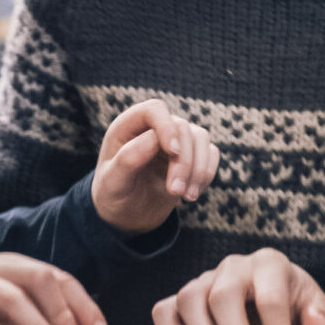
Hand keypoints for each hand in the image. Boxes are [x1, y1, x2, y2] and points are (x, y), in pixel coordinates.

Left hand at [92, 99, 218, 233]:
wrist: (127, 215)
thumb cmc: (114, 194)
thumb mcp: (113, 181)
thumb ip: (128, 158)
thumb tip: (153, 138)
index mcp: (129, 126)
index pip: (155, 110)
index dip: (166, 126)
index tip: (172, 152)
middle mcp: (155, 128)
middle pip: (182, 128)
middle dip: (183, 161)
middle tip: (175, 191)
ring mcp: (176, 140)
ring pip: (201, 138)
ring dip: (198, 169)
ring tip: (187, 196)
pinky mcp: (192, 155)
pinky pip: (211, 154)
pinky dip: (206, 174)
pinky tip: (192, 193)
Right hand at [154, 247, 324, 324]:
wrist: (272, 288)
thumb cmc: (291, 299)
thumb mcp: (312, 302)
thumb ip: (318, 315)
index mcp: (269, 264)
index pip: (270, 295)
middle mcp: (234, 266)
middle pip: (223, 295)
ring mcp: (205, 279)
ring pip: (189, 298)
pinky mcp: (185, 296)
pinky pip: (164, 308)